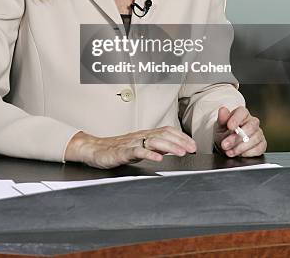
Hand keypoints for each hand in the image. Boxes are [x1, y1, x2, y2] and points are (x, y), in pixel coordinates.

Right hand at [64, 126, 196, 168]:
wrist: (96, 150)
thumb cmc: (118, 148)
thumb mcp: (140, 146)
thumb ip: (156, 146)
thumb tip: (174, 146)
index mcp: (146, 134)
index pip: (167, 131)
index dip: (181, 136)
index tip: (193, 145)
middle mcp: (141, 136)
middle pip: (163, 135)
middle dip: (180, 141)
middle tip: (192, 149)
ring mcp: (132, 143)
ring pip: (153, 141)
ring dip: (169, 147)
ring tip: (181, 153)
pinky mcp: (123, 152)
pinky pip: (137, 152)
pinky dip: (149, 154)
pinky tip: (158, 159)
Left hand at [213, 106, 266, 157]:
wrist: (227, 143)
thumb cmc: (225, 132)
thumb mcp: (220, 125)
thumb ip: (222, 118)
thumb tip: (222, 110)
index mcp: (242, 113)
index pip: (242, 112)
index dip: (236, 119)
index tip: (229, 126)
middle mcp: (253, 122)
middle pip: (251, 127)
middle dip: (237, 138)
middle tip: (225, 144)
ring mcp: (259, 133)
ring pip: (255, 139)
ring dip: (240, 148)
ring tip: (229, 151)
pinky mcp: (262, 144)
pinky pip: (259, 149)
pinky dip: (248, 153)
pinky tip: (239, 154)